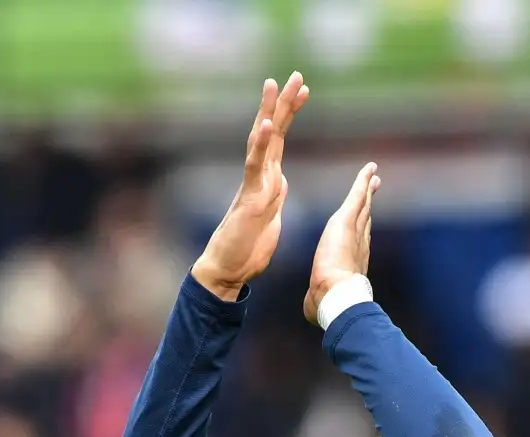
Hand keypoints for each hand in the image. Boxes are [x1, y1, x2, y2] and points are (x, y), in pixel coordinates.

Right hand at [191, 72, 309, 300]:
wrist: (227, 269)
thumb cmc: (246, 248)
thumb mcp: (271, 217)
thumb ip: (275, 196)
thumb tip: (279, 183)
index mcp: (268, 179)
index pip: (281, 139)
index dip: (290, 114)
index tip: (302, 91)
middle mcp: (259, 175)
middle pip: (273, 131)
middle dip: (283, 103)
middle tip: (295, 75)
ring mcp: (253, 184)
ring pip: (262, 141)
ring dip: (269, 111)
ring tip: (274, 84)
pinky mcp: (250, 197)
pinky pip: (255, 166)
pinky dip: (262, 145)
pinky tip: (267, 124)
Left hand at [305, 162, 380, 323]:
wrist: (336, 296)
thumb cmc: (327, 304)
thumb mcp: (318, 301)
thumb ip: (315, 302)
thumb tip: (310, 312)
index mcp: (350, 261)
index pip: (356, 240)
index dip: (360, 228)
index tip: (363, 220)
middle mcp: (358, 243)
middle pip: (364, 218)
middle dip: (368, 205)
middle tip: (374, 189)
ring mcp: (355, 231)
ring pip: (363, 205)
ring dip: (367, 190)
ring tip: (372, 177)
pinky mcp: (347, 220)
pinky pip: (357, 195)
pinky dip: (363, 181)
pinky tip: (369, 168)